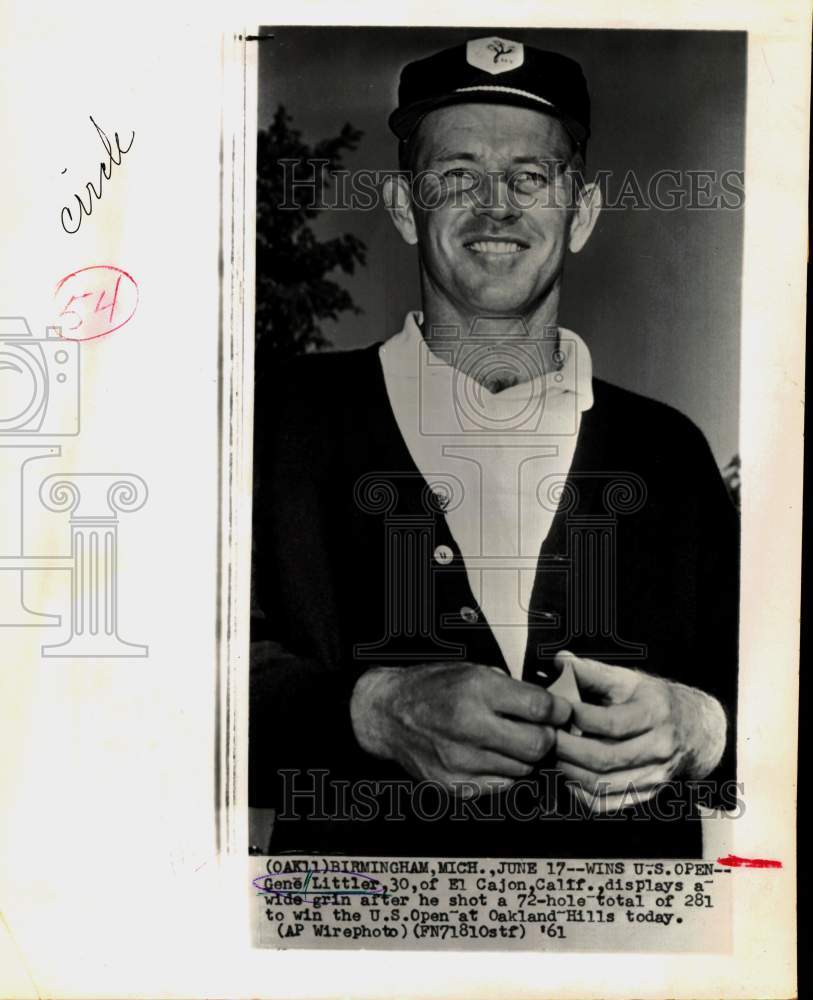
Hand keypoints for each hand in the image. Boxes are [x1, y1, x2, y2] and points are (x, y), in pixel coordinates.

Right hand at [350, 661, 571, 797]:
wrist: (387, 713)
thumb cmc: (431, 688)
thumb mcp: (472, 670)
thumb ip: (511, 689)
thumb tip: (550, 706)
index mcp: (476, 690)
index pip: (539, 708)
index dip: (558, 711)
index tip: (559, 711)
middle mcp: (469, 725)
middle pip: (538, 745)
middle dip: (547, 737)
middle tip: (541, 730)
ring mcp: (461, 760)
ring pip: (523, 769)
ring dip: (525, 756)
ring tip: (510, 741)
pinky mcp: (454, 784)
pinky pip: (501, 785)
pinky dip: (505, 772)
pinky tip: (492, 755)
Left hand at [554, 651, 726, 810]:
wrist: (695, 730)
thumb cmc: (655, 701)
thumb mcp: (629, 679)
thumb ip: (592, 672)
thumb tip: (560, 662)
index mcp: (656, 713)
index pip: (610, 722)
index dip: (577, 718)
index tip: (557, 710)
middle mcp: (659, 747)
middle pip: (604, 757)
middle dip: (567, 748)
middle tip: (547, 736)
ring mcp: (655, 775)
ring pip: (603, 784)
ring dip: (570, 771)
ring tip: (555, 754)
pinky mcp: (647, 794)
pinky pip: (608, 804)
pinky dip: (582, 794)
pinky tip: (570, 775)